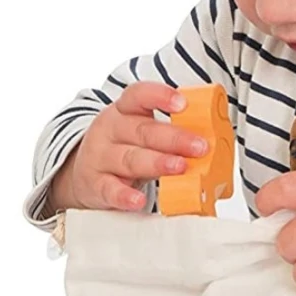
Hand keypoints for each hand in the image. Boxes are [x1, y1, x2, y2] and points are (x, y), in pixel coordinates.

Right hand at [49, 82, 209, 211]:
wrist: (83, 174)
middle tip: (199, 146)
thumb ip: (168, 132)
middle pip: (142, 131)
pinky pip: (110, 189)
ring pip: (129, 159)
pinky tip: (139, 200)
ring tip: (180, 167)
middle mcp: (111, 130)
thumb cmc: (123, 149)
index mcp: (124, 111)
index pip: (138, 95)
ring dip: (157, 162)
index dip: (160, 96)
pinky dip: (124, 196)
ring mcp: (101, 157)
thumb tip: (213, 139)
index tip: (183, 103)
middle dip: (174, 138)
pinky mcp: (95, 185)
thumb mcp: (140, 132)